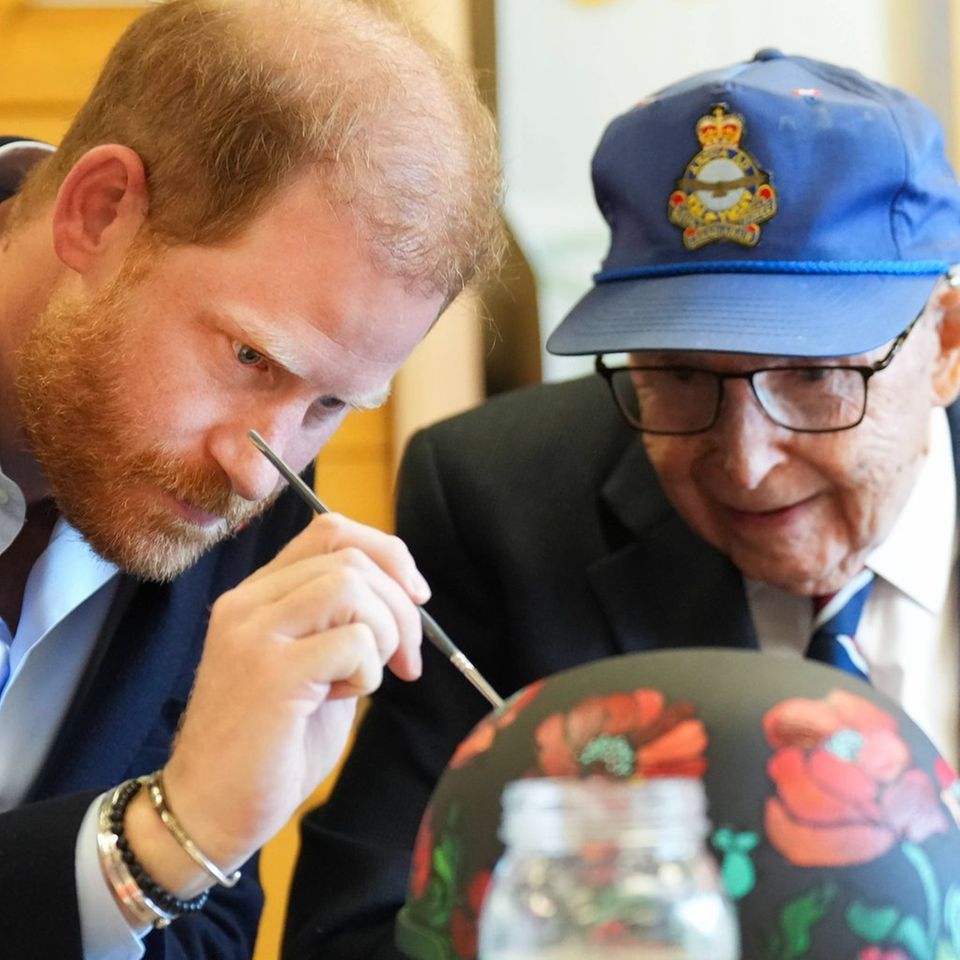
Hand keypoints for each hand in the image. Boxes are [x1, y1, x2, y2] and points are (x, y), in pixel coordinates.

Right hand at [124, 512, 428, 894]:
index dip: (387, 554)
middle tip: (407, 659)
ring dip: (386, 633)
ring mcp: (254, 634)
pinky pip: (352, 641)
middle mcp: (248, 602)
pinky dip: (369, 670)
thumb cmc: (273, 744)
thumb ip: (343, 622)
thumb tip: (406, 596)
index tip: (415, 597)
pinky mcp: (270, 672)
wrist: (210, 811)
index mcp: (259, 594)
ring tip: (370, 679)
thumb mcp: (314, 666)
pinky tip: (343, 699)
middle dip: (400, 604)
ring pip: (351, 586)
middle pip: (350, 556)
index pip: (331, 530)